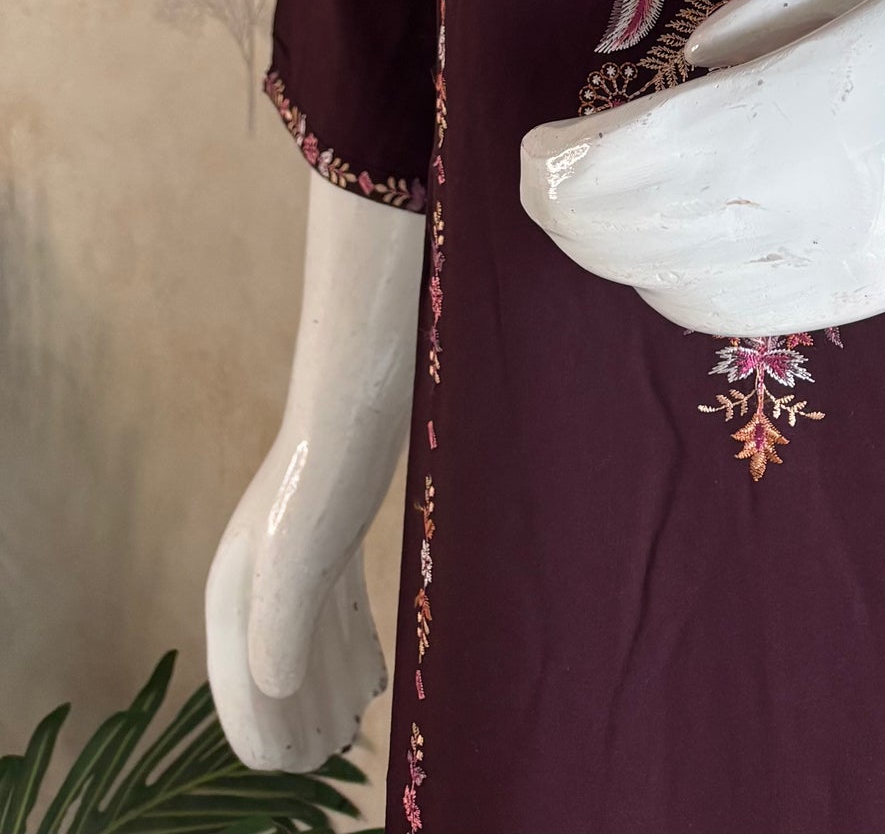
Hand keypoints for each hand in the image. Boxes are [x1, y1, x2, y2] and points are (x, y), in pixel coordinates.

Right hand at [205, 439, 386, 772]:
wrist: (359, 395)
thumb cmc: (325, 474)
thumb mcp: (297, 560)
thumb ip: (279, 630)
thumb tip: (274, 692)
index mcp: (233, 588)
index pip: (236, 680)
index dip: (260, 730)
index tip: (291, 769)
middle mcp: (256, 574)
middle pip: (269, 663)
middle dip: (293, 716)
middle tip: (328, 757)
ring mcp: (294, 552)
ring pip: (303, 638)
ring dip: (321, 686)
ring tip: (350, 725)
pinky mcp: (331, 532)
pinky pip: (333, 608)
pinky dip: (347, 648)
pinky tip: (372, 675)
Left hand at [519, 0, 884, 334]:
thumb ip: (764, 18)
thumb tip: (689, 70)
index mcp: (813, 116)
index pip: (637, 168)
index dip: (561, 167)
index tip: (531, 139)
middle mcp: (821, 211)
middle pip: (639, 242)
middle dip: (569, 211)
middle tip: (547, 165)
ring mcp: (853, 266)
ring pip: (682, 293)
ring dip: (619, 252)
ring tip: (606, 196)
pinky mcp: (881, 292)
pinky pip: (746, 316)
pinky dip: (681, 287)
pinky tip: (684, 238)